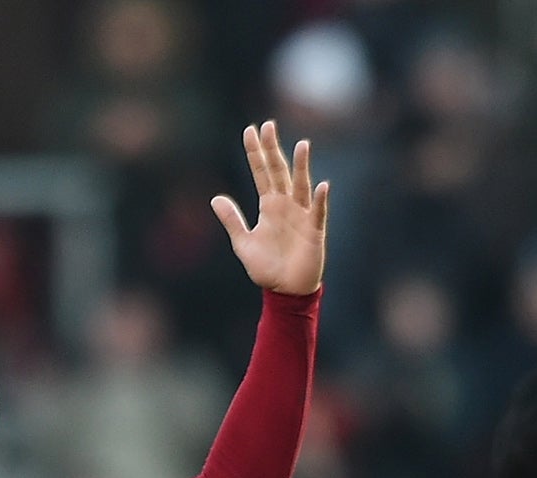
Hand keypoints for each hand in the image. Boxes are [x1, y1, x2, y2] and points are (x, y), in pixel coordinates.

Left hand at [210, 120, 328, 295]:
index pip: (261, 173)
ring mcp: (302, 216)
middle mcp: (286, 205)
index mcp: (269, 206)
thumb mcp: (243, 243)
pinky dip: (320, 200)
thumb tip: (215, 198)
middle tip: (268, 126)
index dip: (256, 153)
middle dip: (273, 150)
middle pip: (279, 172)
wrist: (285, 292)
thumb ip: (232, 220)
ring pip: (302, 186)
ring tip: (302, 145)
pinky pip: (318, 212)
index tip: (250, 131)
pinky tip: (322, 185)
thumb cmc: (267, 268)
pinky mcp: (314, 232)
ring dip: (302, 167)